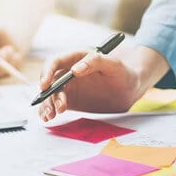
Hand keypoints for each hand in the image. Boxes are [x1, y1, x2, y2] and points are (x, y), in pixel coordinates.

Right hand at [37, 46, 169, 120]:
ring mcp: (68, 87)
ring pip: (51, 95)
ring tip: (50, 116)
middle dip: (49, 94)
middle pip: (51, 81)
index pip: (55, 62)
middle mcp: (68, 72)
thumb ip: (94, 62)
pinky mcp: (70, 100)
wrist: (130, 88)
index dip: (47, 72)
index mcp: (76, 58)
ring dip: (46, 105)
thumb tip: (75, 70)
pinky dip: (49, 111)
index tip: (45, 84)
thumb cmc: (123, 72)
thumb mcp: (113, 64)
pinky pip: (55, 104)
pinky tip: (48, 118)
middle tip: (57, 108)